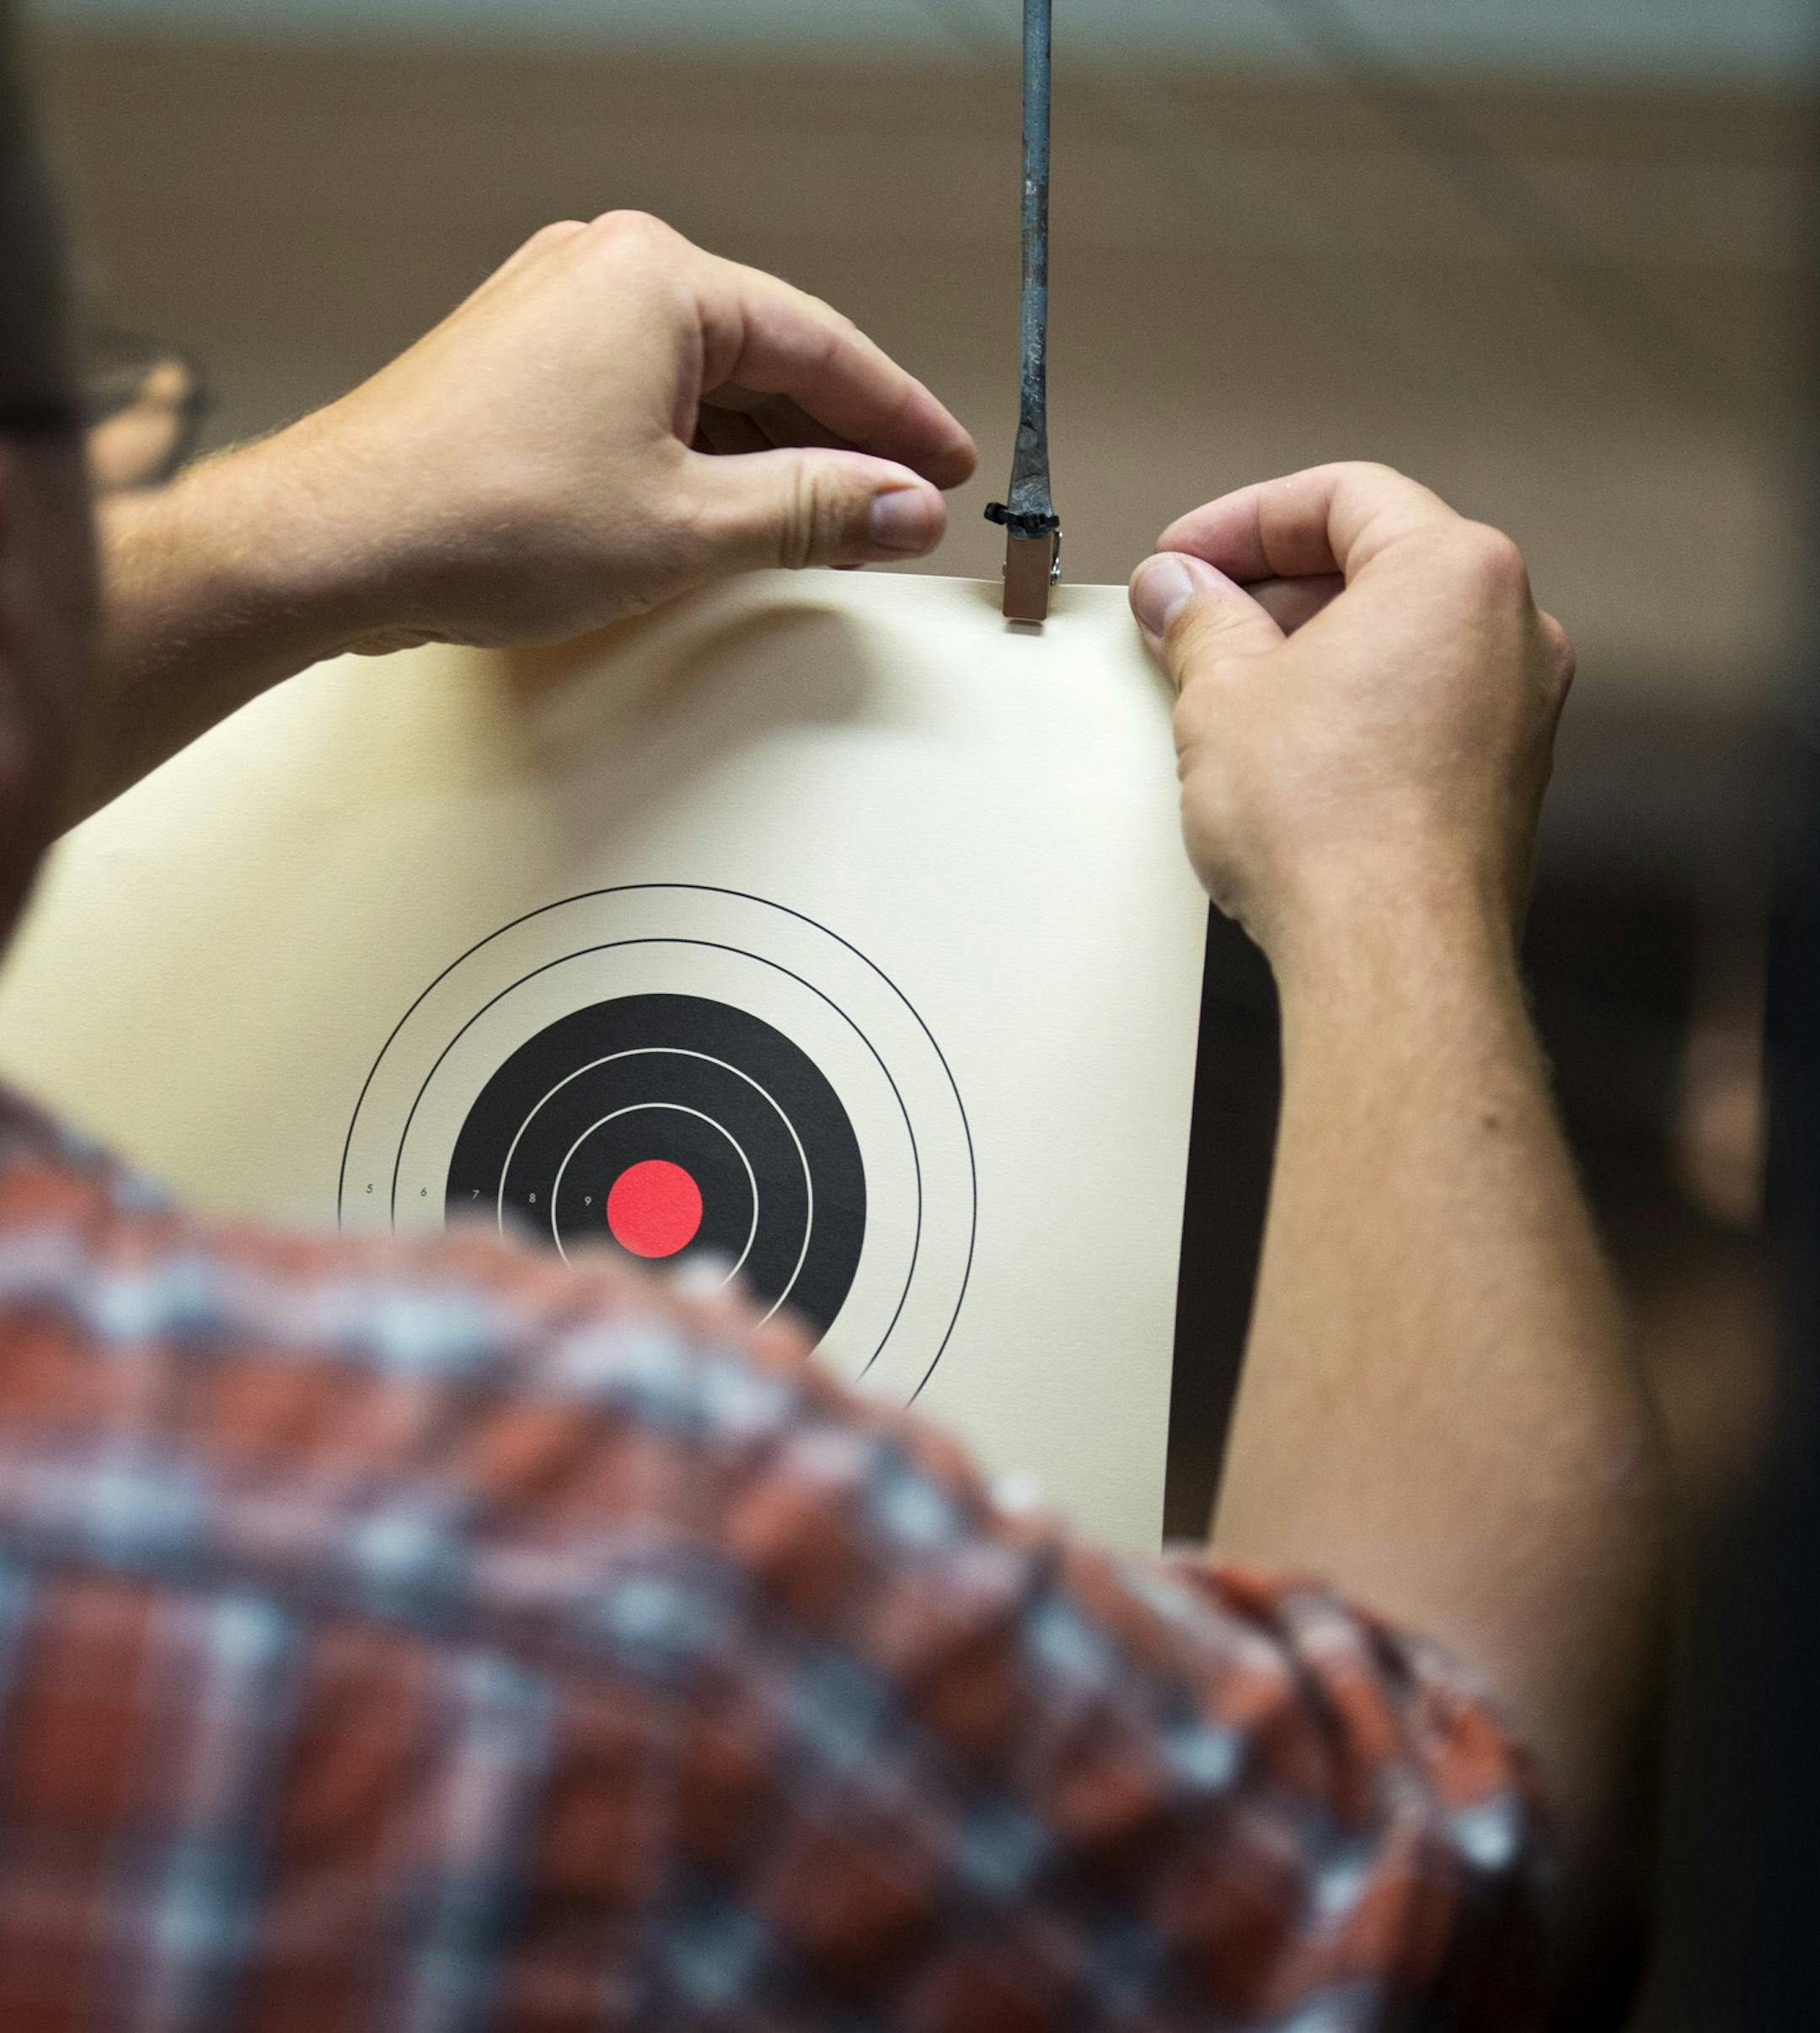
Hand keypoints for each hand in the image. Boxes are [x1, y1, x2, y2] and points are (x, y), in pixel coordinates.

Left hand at [255, 211, 976, 651]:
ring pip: (706, 386)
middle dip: (837, 444)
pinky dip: (700, 458)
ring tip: (827, 528)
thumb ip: (814, 511)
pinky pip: (647, 403)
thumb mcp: (687, 524)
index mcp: (655, 277)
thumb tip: (898, 507)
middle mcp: (603, 273)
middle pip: (766, 359)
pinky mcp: (526, 369)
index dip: (898, 419)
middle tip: (898, 511)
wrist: (333, 544)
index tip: (945, 467)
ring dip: (769, 458)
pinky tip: (733, 513)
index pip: (821, 344)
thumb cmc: (478, 513)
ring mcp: (557, 317)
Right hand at [1129, 463, 1573, 969]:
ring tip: (1223, 685)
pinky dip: (1354, 701)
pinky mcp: (1506, 780)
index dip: (1243, 519)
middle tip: (1190, 617)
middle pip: (1380, 561)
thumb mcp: (1223, 696)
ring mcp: (1520, 708)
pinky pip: (1422, 703)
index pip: (1342, 497)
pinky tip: (1283, 745)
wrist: (1390, 953)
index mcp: (1454, 572)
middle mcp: (1512, 628)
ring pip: (1402, 638)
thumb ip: (1200, 620)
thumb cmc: (1325, 823)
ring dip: (1310, 646)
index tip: (1184, 558)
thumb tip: (1177, 590)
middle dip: (1272, 584)